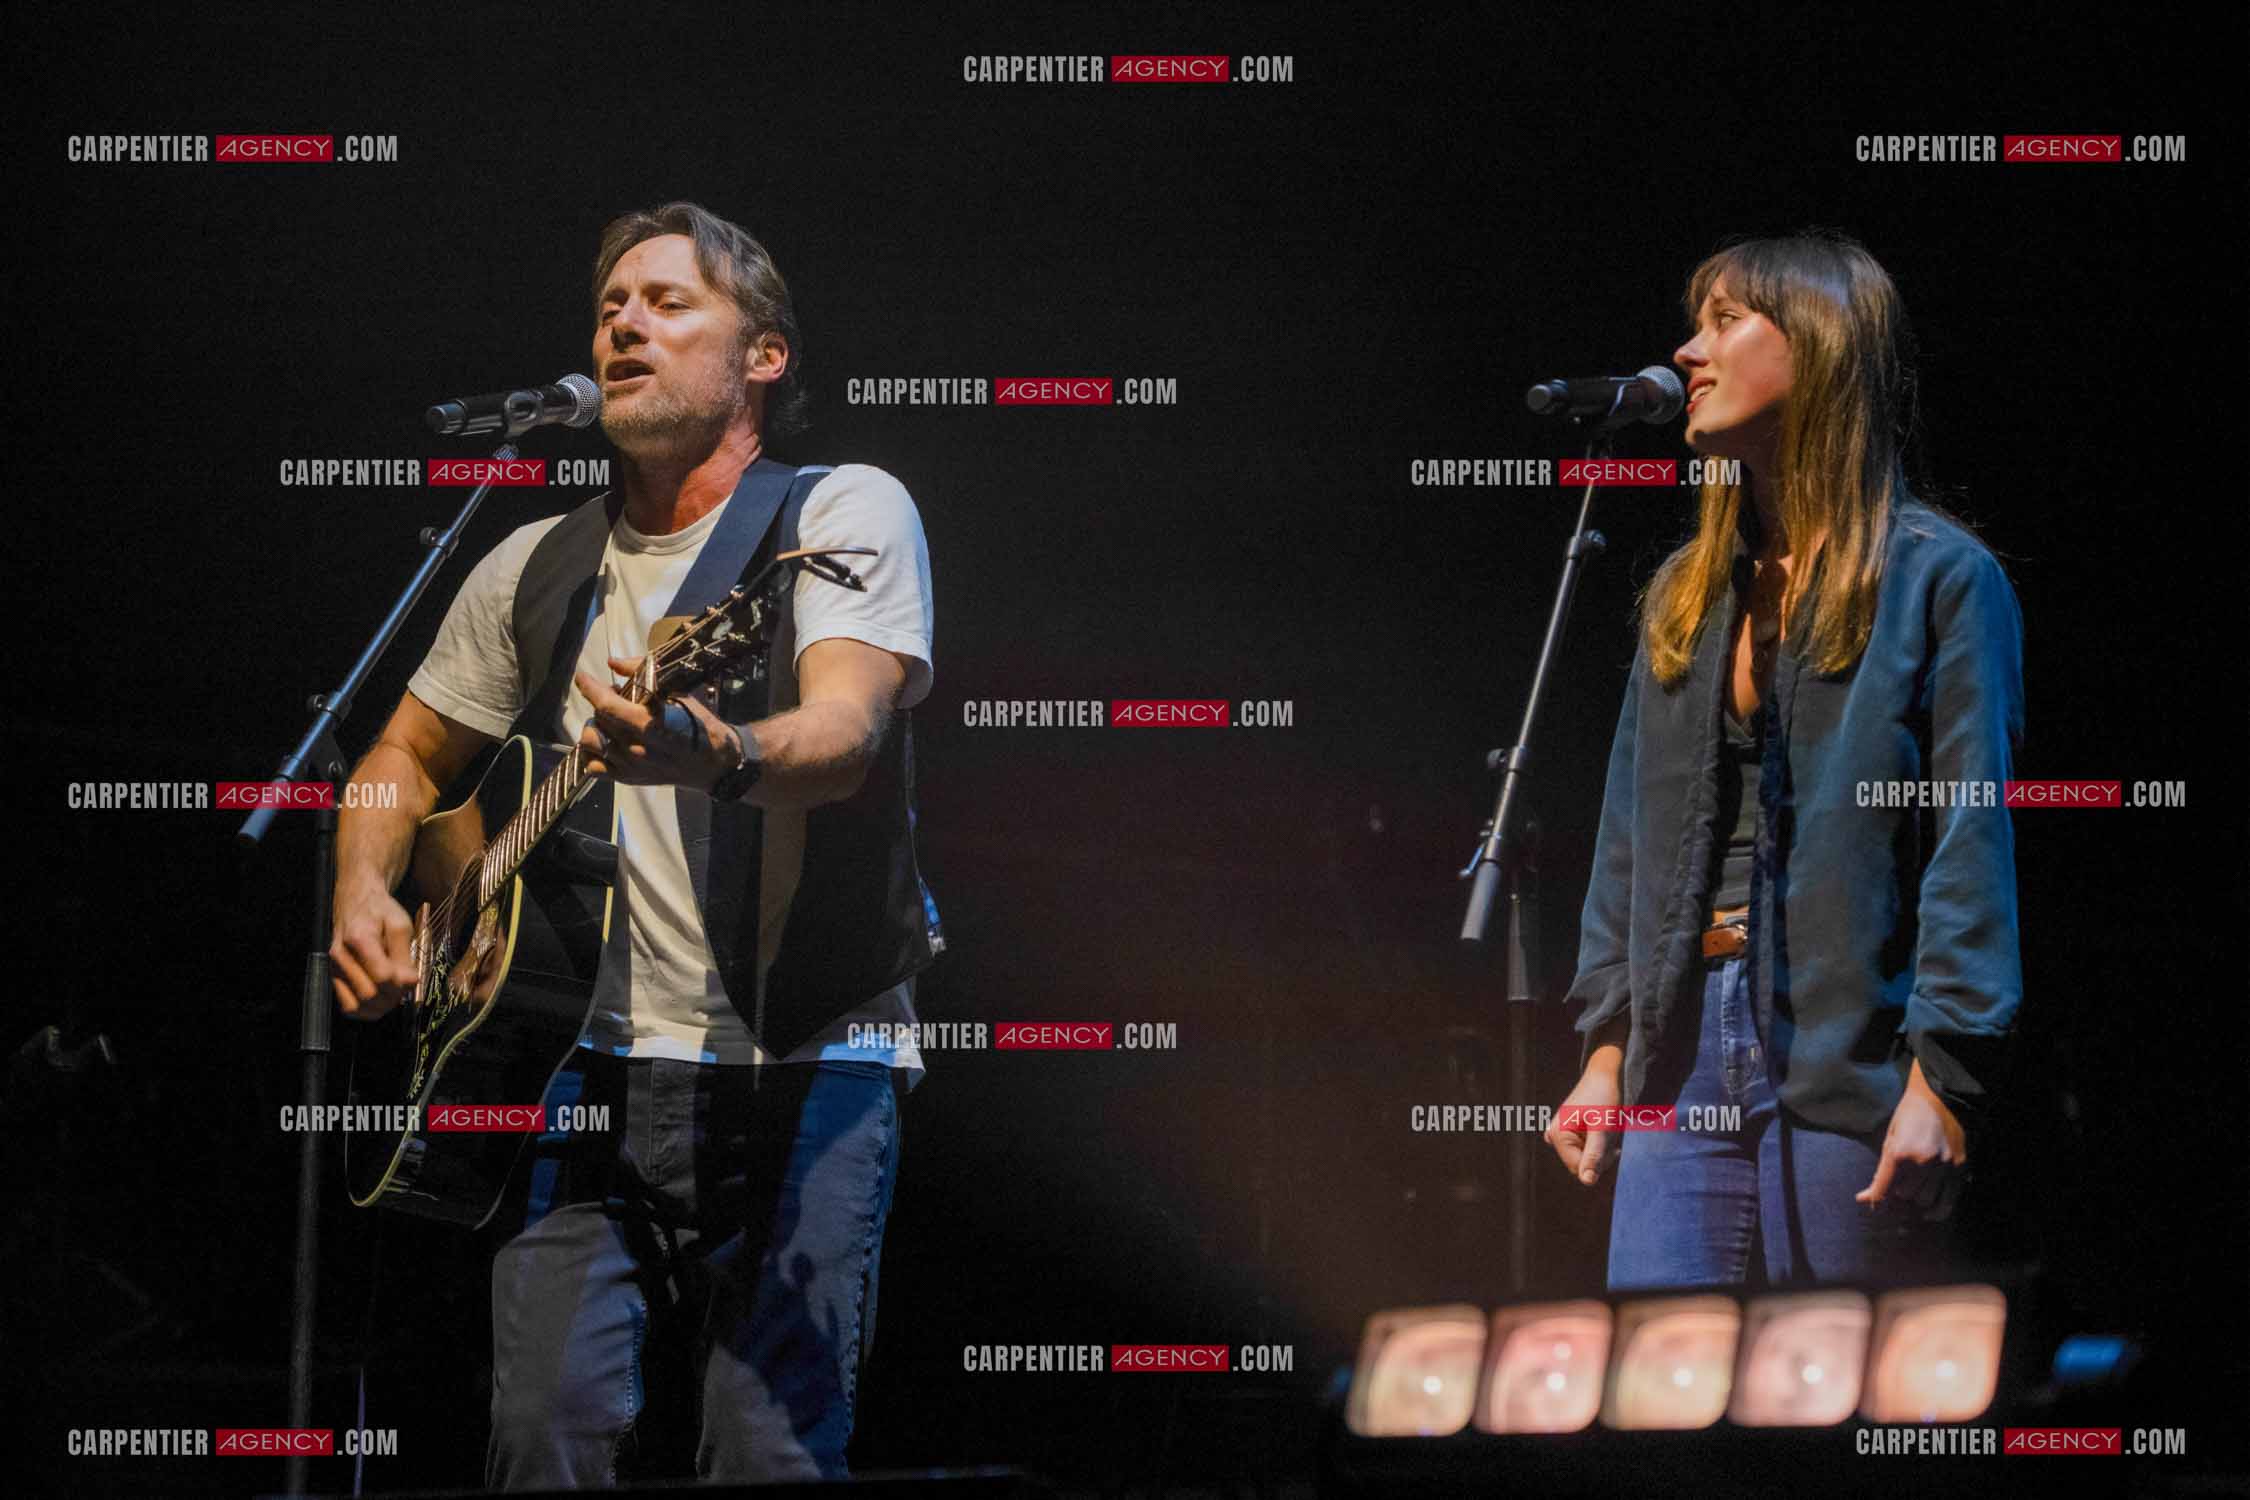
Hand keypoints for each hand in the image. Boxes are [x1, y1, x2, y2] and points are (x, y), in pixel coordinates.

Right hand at [331, 881, 418, 1019]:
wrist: (356, 899)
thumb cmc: (380, 910)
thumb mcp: (400, 925)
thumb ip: (405, 955)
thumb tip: (411, 983)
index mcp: (359, 939)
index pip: (382, 977)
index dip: (402, 985)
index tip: (413, 978)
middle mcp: (340, 956)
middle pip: (369, 995)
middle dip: (393, 997)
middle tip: (405, 987)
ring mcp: (332, 969)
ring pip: (356, 1007)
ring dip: (379, 1007)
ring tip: (393, 994)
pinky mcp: (332, 977)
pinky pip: (347, 1006)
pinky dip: (365, 1010)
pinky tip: (379, 1000)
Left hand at [574, 655, 738, 790]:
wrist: (715, 764)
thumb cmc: (700, 725)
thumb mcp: (679, 692)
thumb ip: (644, 674)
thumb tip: (613, 663)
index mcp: (649, 724)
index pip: (606, 704)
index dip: (589, 687)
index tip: (582, 676)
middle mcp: (635, 747)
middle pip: (599, 718)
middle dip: (602, 702)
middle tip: (616, 697)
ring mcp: (629, 765)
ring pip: (590, 741)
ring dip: (596, 726)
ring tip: (610, 722)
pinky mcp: (627, 779)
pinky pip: (592, 767)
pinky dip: (592, 754)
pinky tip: (605, 744)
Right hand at [1546, 1059, 1621, 1185]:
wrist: (1607, 1074)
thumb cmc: (1604, 1098)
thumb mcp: (1602, 1129)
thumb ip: (1594, 1155)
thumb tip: (1587, 1182)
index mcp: (1558, 1135)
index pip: (1579, 1169)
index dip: (1599, 1163)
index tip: (1614, 1148)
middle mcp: (1555, 1136)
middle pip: (1581, 1165)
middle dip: (1600, 1156)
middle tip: (1611, 1137)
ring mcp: (1562, 1133)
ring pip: (1585, 1158)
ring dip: (1601, 1149)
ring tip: (1607, 1130)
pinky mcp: (1570, 1131)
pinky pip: (1585, 1149)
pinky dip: (1597, 1144)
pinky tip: (1600, 1129)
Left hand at [1856, 1060, 1968, 1219]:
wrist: (1939, 1098)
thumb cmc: (1908, 1115)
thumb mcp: (1889, 1138)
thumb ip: (1881, 1169)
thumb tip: (1865, 1198)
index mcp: (1900, 1151)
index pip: (1883, 1187)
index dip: (1873, 1198)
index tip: (1865, 1201)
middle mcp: (1923, 1161)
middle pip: (1904, 1195)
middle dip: (1895, 1195)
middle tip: (1892, 1189)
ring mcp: (1943, 1166)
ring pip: (1925, 1200)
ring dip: (1915, 1199)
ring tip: (1911, 1189)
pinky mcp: (1959, 1167)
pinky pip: (1949, 1200)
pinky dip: (1937, 1210)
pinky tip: (1928, 1213)